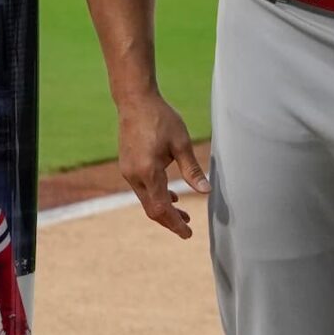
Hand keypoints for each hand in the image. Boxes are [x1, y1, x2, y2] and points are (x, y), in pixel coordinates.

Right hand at [117, 88, 208, 237]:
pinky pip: (142, 189)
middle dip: (170, 220)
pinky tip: (171, 196)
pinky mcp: (127, 165)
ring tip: (183, 214)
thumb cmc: (161, 118)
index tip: (188, 233)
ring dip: (164, 209)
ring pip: (146, 200)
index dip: (175, 223)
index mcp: (149, 171)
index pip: (162, 208)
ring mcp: (128, 171)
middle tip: (188, 228)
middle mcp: (134, 175)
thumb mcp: (181, 143)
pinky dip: (156, 196)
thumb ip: (192, 170)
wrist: (135, 100)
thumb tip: (206, 192)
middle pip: (152, 209)